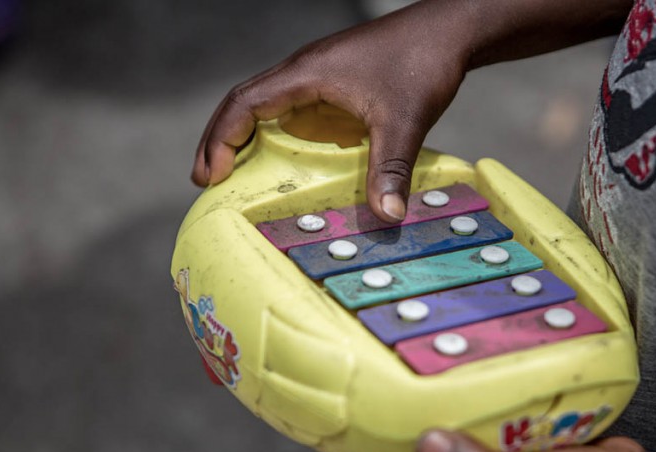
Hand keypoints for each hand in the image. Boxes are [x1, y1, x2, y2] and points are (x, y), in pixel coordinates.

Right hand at [191, 3, 472, 221]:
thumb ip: (391, 168)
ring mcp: (317, 76)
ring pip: (264, 105)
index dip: (221, 138)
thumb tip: (387, 216)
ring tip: (232, 173)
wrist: (448, 31)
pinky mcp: (334, 84)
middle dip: (220, 140)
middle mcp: (303, 72)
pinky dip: (275, 134)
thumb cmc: (422, 61)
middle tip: (207, 181)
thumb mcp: (405, 120)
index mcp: (305, 74)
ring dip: (244, 136)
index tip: (210, 174)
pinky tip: (282, 160)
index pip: (243, 103)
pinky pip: (291, 109)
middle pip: (243, 103)